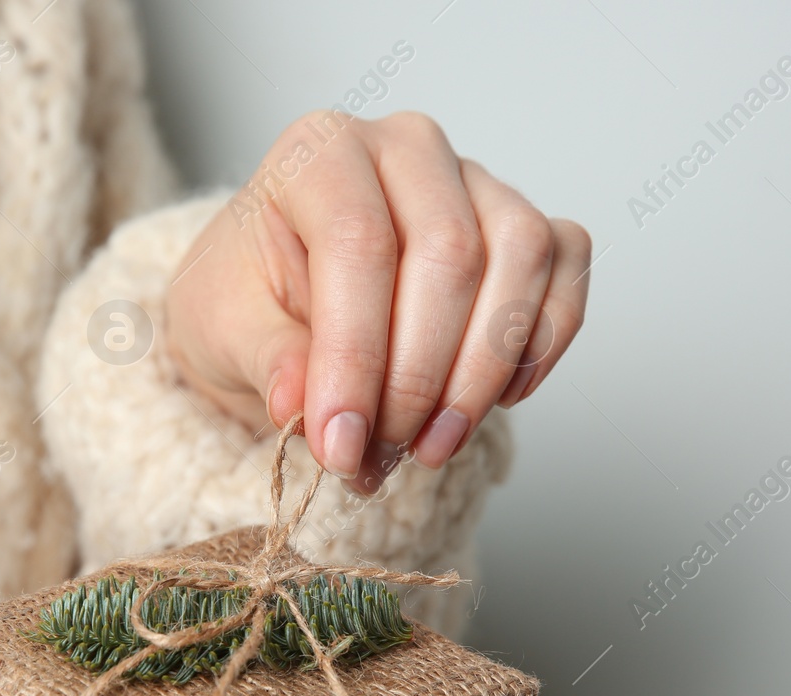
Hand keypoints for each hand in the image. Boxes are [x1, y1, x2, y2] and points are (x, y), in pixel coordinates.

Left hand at [165, 110, 592, 493]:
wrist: (280, 300)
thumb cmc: (251, 300)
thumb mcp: (224, 332)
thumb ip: (267, 361)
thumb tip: (300, 407)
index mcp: (321, 152)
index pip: (358, 243)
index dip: (355, 355)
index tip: (340, 444)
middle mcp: (406, 147)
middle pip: (449, 253)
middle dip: (419, 377)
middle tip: (382, 452)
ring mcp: (476, 179)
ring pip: (520, 257)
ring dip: (482, 371)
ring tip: (431, 445)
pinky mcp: (526, 223)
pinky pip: (565, 269)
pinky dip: (539, 346)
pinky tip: (493, 401)